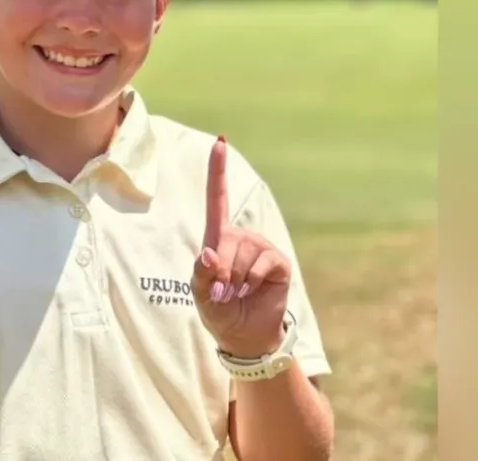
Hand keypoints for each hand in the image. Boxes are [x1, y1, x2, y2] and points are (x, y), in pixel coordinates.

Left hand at [191, 137, 291, 357]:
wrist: (245, 336)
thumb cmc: (218, 311)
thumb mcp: (200, 295)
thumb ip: (201, 275)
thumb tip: (210, 253)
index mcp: (218, 238)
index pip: (217, 199)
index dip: (218, 170)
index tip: (220, 141)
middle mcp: (240, 237)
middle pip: (224, 242)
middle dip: (219, 273)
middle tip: (223, 292)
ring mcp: (261, 248)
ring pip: (241, 256)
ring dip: (234, 282)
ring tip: (237, 293)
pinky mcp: (277, 261)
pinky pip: (261, 264)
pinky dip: (251, 282)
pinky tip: (252, 291)